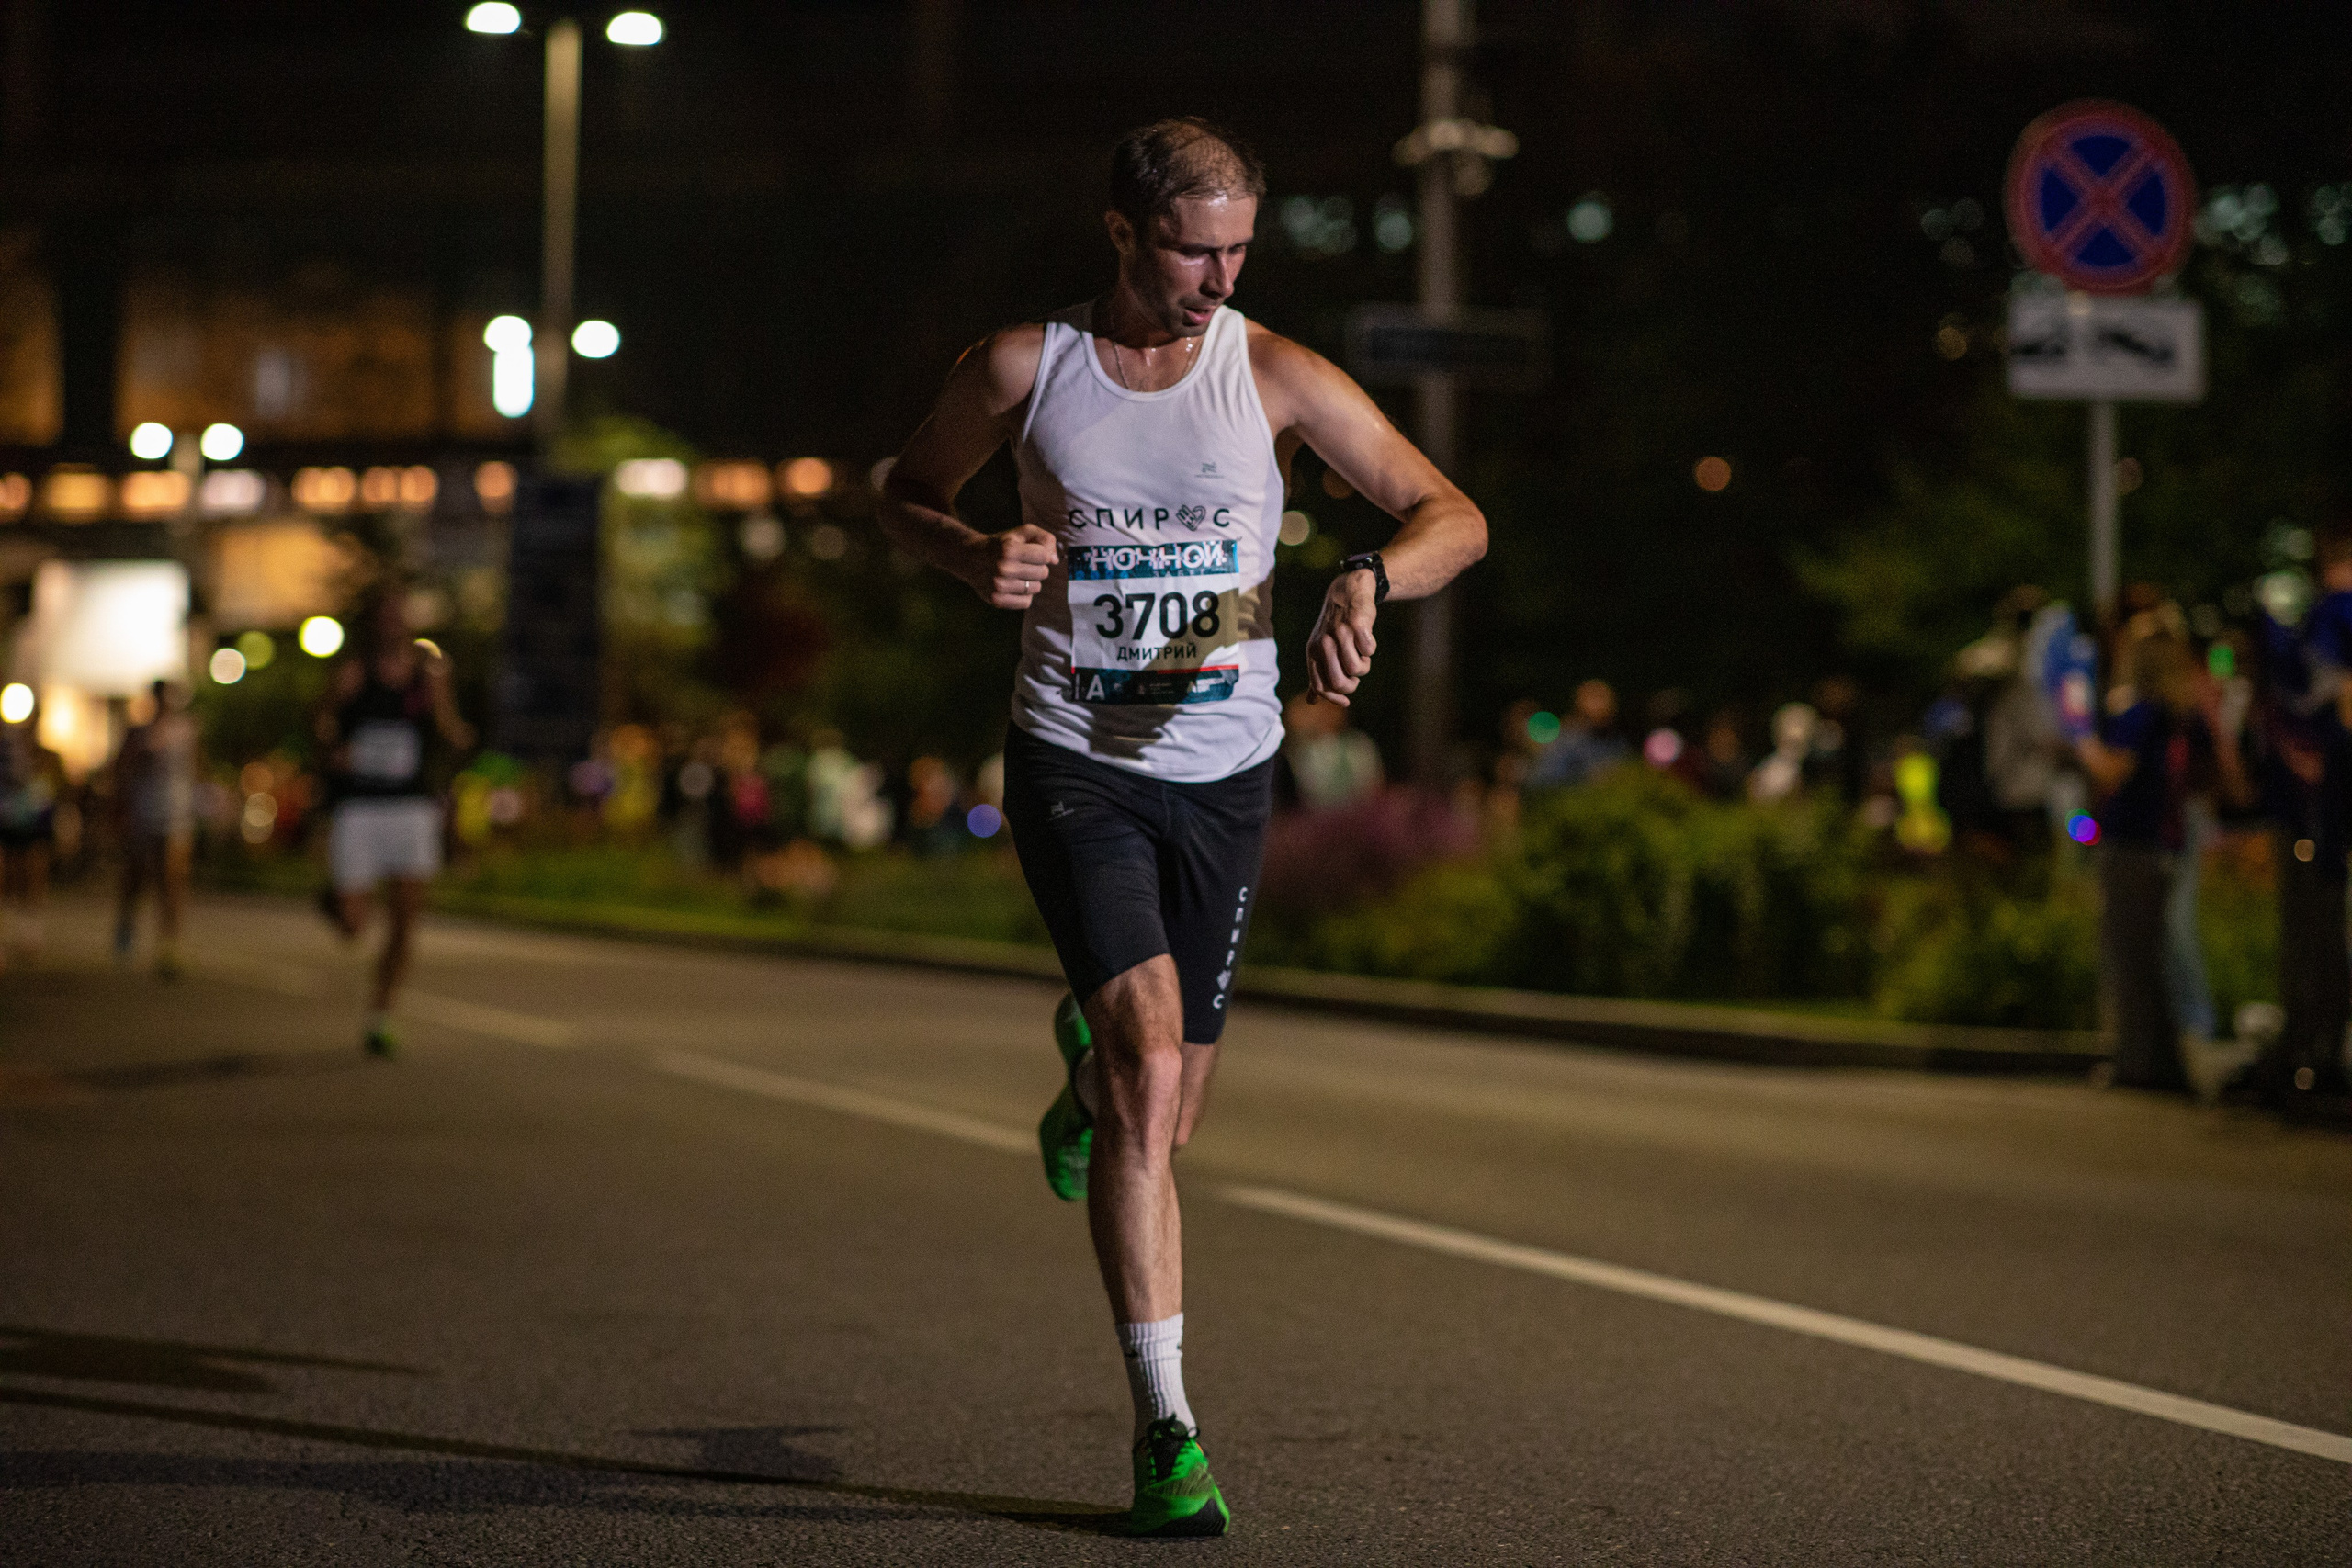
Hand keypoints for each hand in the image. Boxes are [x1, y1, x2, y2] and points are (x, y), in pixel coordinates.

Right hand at [968, 524, 1058, 609]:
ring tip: (1017, 574)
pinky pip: (1026, 602)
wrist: (970, 557)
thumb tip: (1055, 561)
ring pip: (1036, 588)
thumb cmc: (1002, 544)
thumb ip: (1044, 538)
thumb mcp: (1021, 532)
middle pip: (1043, 573)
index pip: (1045, 556)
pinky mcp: (997, 600)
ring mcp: (999, 586)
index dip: (1042, 554)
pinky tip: (1013, 586)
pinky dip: (1024, 595)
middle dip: (1037, 567)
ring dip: (1031, 581)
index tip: (1031, 552)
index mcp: (1009, 549)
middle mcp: (1004, 568)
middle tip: (1022, 564)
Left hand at [1305, 568, 1378, 705]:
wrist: (1348, 592)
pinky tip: (1366, 639)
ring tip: (1361, 652)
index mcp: (1313, 652)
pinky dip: (1371, 648)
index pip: (1320, 686)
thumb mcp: (1321, 648)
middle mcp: (1323, 644)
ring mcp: (1339, 634)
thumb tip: (1311, 701)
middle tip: (1355, 673)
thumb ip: (1318, 674)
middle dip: (1352, 685)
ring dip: (1364, 665)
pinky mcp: (1356, 624)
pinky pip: (1368, 650)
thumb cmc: (1336, 626)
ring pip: (1356, 669)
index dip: (1334, 698)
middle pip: (1339, 682)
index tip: (1346, 701)